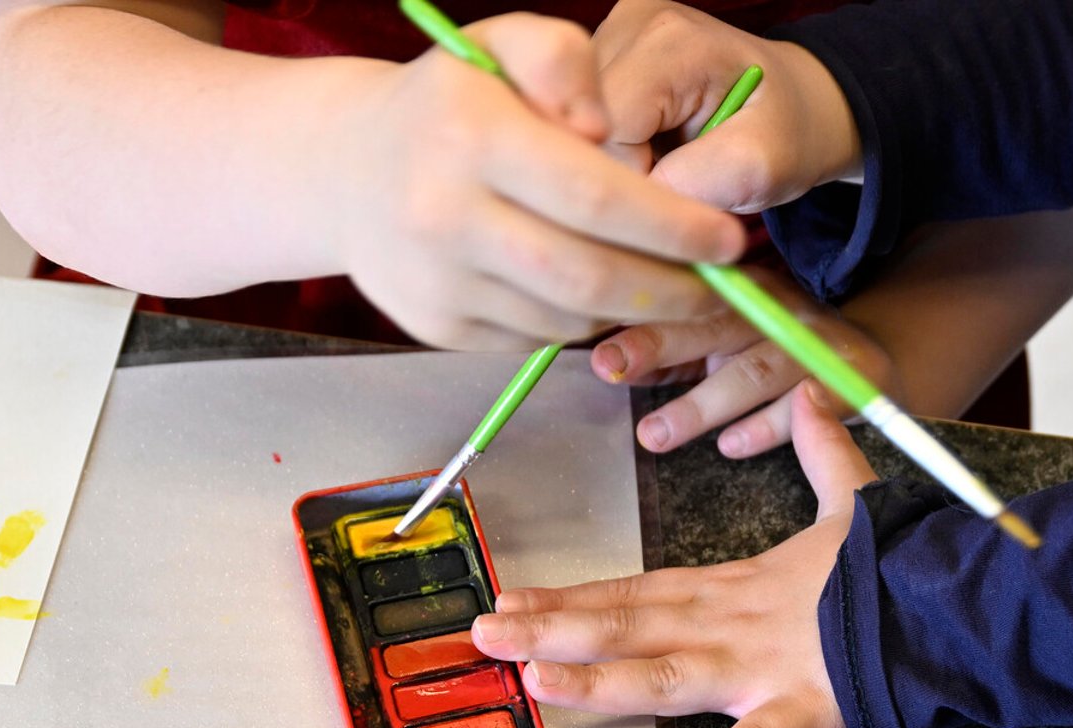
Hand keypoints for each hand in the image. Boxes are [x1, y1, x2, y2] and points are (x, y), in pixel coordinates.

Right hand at [330, 13, 744, 350]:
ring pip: (566, 319)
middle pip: (587, 277)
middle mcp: (445, 217)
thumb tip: (603, 125)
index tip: (727, 240)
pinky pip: (533, 339)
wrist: (345, 170)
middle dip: (669, 290)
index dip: (673, 227)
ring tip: (670, 287)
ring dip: (631, 311)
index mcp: (471, 138)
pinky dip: (580, 322)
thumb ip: (561, 55)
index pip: (594, 197)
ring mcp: (436, 282)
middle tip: (718, 287)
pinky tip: (602, 292)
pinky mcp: (435, 327)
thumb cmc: (449, 102)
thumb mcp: (500, 44)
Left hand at [471, 408, 877, 727]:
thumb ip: (822, 453)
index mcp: (727, 586)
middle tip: (483, 637)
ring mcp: (757, 670)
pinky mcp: (801, 711)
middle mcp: (724, 626)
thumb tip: (813, 394)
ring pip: (663, 678)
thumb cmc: (891, 569)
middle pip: (624, 627)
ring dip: (598, 682)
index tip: (508, 598)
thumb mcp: (851, 504)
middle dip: (548, 630)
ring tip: (538, 684)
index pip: (630, 590)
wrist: (949, 603)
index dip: (565, 596)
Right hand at [592, 0, 860, 213]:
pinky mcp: (592, 57)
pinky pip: (568, 121)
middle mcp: (626, 23)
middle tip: (667, 182)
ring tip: (657, 164)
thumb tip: (633, 207)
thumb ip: (700, 184)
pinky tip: (638, 152)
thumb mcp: (764, 167)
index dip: (626, 183)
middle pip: (573, 126)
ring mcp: (605, 35)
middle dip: (610, 176)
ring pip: (564, 127)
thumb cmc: (780, 134)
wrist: (788, 105)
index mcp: (670, 40)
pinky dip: (597, 152)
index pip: (603, 130)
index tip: (672, 194)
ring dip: (602, 166)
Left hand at [592, 265, 898, 458]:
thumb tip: (612, 366)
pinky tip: (729, 446)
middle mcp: (779, 308)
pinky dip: (763, 429)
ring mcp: (815, 344)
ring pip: (752, 372)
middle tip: (611, 370)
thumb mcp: (724, 342)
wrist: (870, 360)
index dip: (642, 320)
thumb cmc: (777, 349)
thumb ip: (672, 354)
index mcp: (743, 288)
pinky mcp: (848, 382)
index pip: (688, 297)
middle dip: (660, 345)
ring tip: (655, 436)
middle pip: (716, 323)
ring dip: (700, 405)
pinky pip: (802, 409)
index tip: (600, 351)